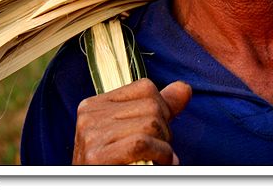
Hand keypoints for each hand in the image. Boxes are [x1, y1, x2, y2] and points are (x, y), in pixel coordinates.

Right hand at [72, 79, 191, 164]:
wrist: (98, 189)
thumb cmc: (119, 166)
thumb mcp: (136, 132)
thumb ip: (159, 109)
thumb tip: (184, 88)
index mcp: (95, 105)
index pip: (145, 88)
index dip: (162, 111)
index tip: (156, 134)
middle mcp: (89, 116)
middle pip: (151, 105)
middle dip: (164, 130)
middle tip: (156, 151)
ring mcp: (91, 135)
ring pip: (151, 123)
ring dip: (163, 146)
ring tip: (155, 159)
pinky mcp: (97, 156)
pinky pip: (142, 143)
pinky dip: (159, 155)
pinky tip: (155, 164)